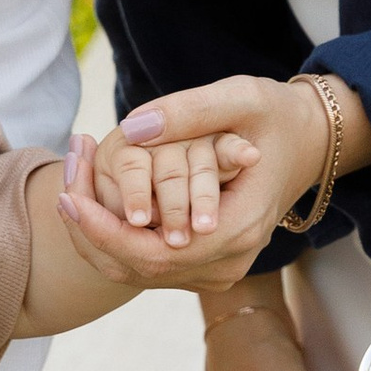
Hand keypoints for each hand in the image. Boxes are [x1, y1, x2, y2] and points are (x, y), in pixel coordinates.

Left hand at [54, 120, 266, 291]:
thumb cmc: (276, 116)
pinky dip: (111, 233)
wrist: (309, 142)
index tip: (68, 196)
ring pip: (134, 270)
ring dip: (94, 232)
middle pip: (136, 268)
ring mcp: (215, 270)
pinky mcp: (203, 264)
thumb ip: (188, 112)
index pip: (153, 254)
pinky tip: (90, 192)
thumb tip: (131, 130)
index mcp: (237, 229)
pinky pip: (144, 262)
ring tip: (71, 178)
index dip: (104, 231)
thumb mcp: (241, 99)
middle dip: (89, 229)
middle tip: (62, 180)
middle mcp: (226, 262)